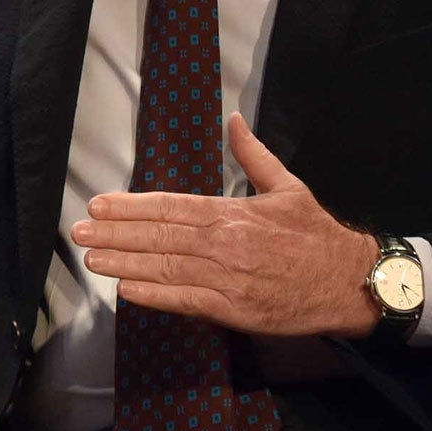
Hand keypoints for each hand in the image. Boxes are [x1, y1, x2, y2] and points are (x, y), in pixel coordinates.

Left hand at [72, 113, 380, 337]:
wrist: (351, 281)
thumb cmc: (317, 235)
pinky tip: (127, 291)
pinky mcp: (235, 310)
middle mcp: (224, 243)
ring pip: (166, 268)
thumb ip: (253, 155)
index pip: (169, 206)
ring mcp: (228, 278)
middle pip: (159, 236)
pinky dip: (155, 296)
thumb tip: (234, 120)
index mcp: (232, 213)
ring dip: (125, 263)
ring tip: (93, 259)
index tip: (99, 205)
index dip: (130, 206)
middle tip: (79, 232)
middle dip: (115, 233)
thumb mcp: (288, 186)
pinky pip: (187, 301)